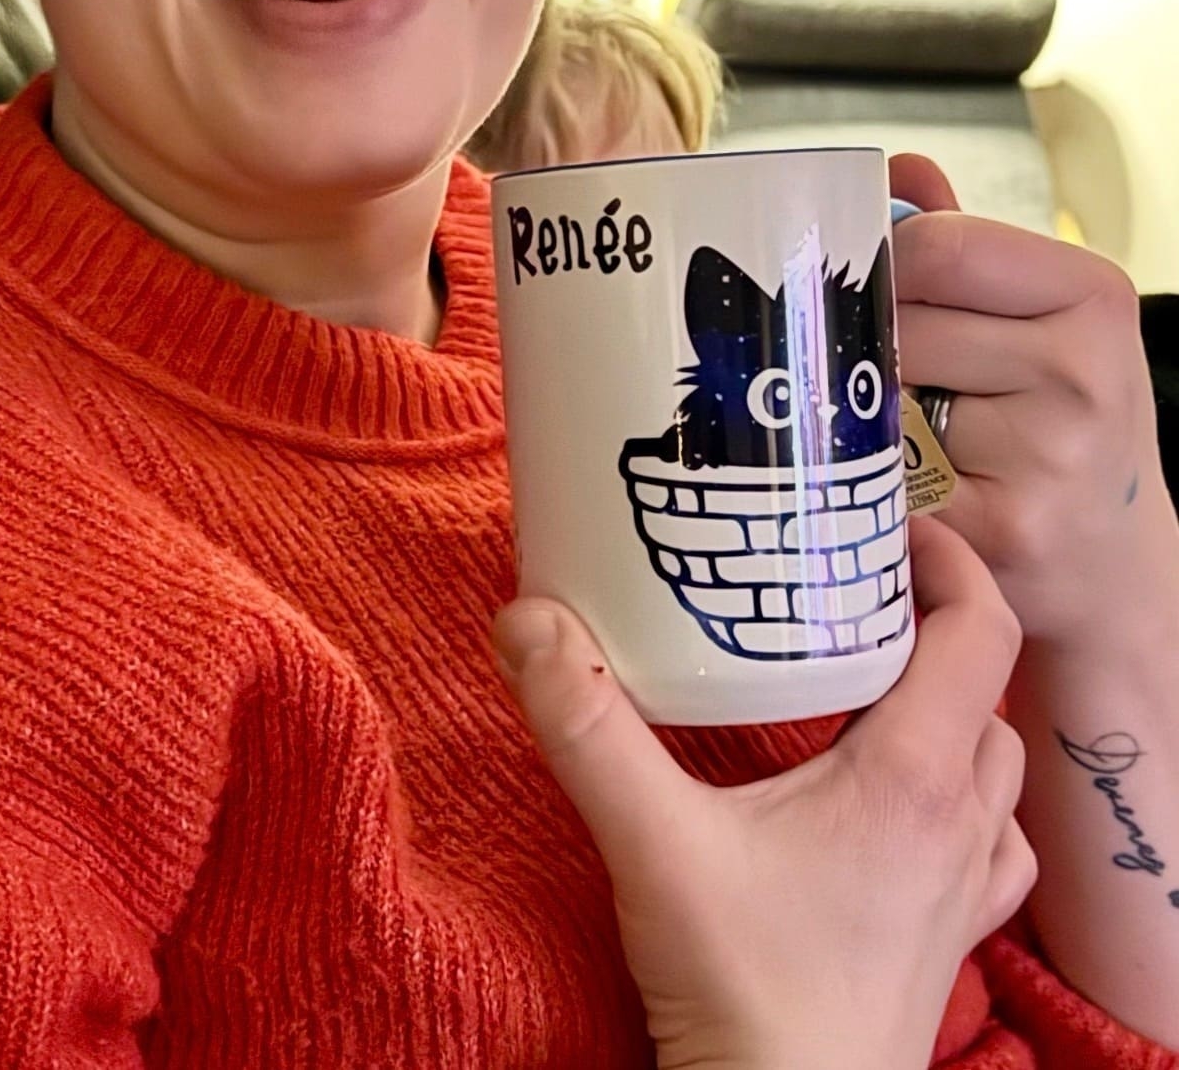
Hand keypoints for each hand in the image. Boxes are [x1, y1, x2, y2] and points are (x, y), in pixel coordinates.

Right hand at [494, 518, 1034, 1069]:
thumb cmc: (743, 994)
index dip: (949, 560)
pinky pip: (993, 835)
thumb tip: (525, 619)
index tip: (888, 528)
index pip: (980, 630)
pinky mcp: (954, 934)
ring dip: (954, 700)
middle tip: (857, 588)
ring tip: (875, 673)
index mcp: (911, 773)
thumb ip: (586, 726)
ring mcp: (967, 883)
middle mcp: (960, 818)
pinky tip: (907, 794)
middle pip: (988, 683)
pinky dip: (966, 789)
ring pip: (995, 756)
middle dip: (937, 619)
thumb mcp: (651, 845)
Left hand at [889, 155, 1178, 648]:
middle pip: (904, 324)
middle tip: (898, 375)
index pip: (942, 246)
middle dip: (878, 348)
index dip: (888, 264)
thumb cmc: (1060, 426)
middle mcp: (1084, 373)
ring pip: (888, 397)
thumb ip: (967, 245)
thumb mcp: (1042, 322)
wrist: (1111, 565)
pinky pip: (887, 473)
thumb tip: (900, 171)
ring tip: (917, 432)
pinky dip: (877, 476)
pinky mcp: (1001, 528)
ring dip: (874, 414)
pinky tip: (913, 484)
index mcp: (1094, 298)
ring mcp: (1048, 456)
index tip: (877, 286)